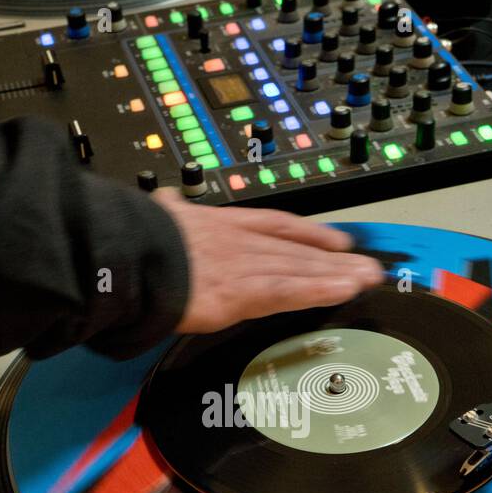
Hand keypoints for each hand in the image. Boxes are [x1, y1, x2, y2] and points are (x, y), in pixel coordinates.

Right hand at [152, 190, 384, 332]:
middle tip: (366, 266)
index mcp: (216, 223)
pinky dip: (317, 291)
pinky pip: (288, 292)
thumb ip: (166, 212)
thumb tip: (164, 199)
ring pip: (299, 269)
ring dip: (336, 275)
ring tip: (367, 278)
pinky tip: (343, 290)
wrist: (124, 254)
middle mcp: (237, 242)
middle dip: (334, 259)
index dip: (308, 232)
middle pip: (296, 249)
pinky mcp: (241, 293)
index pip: (274, 225)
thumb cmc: (133, 239)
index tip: (335, 239)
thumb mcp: (153, 215)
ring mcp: (242, 266)